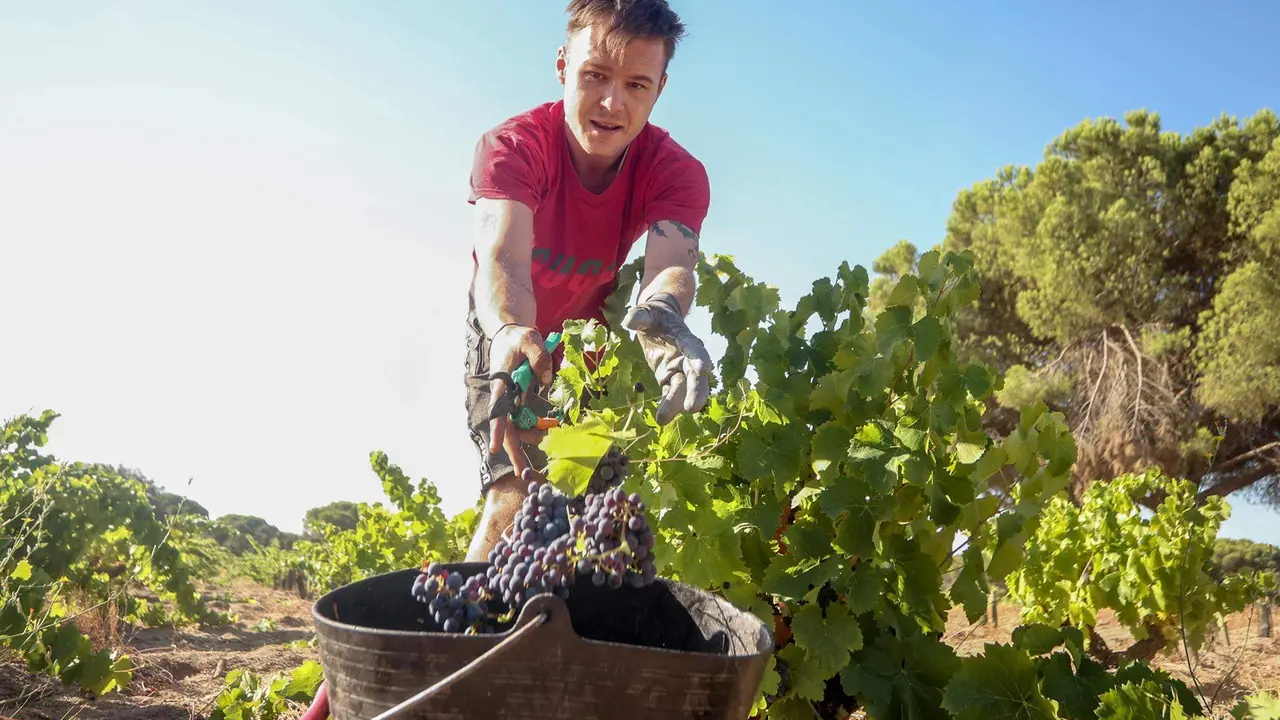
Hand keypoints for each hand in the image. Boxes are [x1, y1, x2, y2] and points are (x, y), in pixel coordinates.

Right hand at [487, 324, 552, 475]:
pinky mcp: (518, 401)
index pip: (499, 408)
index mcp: (501, 382)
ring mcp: (511, 400)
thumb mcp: (530, 338)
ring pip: (517, 428)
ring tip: (545, 452)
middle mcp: (504, 395)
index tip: (496, 448)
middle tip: (522, 474)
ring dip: (529, 441)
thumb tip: (546, 380)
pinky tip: (549, 433)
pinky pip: (525, 421)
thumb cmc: (518, 338)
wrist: (510, 336)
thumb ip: (539, 357)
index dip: (498, 429)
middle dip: (513, 451)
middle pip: (506, 428)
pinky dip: (535, 430)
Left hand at [622, 292, 711, 425]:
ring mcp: (679, 369)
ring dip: (677, 403)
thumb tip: (629, 320)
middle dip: (695, 391)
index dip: (699, 357)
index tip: (704, 368)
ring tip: (664, 418)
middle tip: (691, 408)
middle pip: (695, 375)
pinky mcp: (669, 378)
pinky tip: (662, 419)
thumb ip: (639, 316)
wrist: (658, 320)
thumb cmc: (654, 315)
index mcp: (684, 337)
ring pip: (683, 388)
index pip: (693, 347)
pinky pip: (670, 393)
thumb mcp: (646, 312)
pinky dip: (668, 406)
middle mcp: (687, 356)